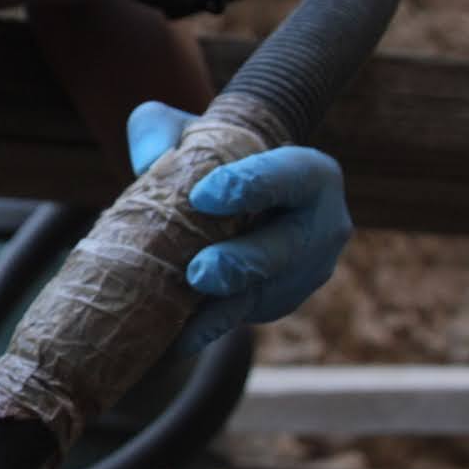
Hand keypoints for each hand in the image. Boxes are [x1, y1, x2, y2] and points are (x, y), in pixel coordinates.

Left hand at [126, 101, 352, 356]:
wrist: (235, 191)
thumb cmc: (210, 152)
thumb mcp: (186, 130)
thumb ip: (163, 130)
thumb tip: (147, 161)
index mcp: (310, 174)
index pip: (288, 176)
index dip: (250, 186)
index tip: (202, 195)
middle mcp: (321, 225)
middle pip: (284, 248)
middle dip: (240, 264)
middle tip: (199, 273)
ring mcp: (305, 271)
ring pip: (266, 292)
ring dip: (223, 311)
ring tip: (183, 326)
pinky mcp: (280, 301)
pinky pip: (248, 315)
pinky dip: (213, 326)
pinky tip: (179, 339)